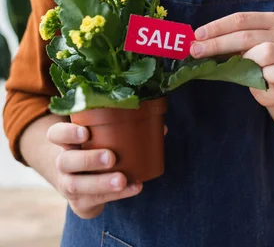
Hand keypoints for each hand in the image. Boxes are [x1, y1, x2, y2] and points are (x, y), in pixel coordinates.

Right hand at [47, 122, 167, 218]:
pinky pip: (95, 200)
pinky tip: (135, 187)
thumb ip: (125, 128)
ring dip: (101, 182)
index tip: (86, 132)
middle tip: (111, 157)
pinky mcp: (80, 202)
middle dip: (88, 159)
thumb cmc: (96, 149)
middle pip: (65, 161)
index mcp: (66, 142)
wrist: (81, 182)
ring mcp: (69, 184)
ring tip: (122, 179)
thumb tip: (161, 127)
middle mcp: (62, 163)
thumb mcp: (102, 137)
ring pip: (77, 185)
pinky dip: (117, 195)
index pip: (56, 134)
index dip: (67, 133)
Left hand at [190, 12, 273, 107]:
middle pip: (246, 35)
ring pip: (263, 51)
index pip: (241, 18)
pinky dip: (258, 75)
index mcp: (272, 20)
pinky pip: (271, 71)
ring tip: (230, 67)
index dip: (217, 26)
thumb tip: (196, 42)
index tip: (197, 35)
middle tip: (196, 51)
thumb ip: (227, 43)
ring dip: (241, 60)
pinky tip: (254, 78)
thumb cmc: (258, 66)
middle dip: (218, 43)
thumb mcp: (243, 50)